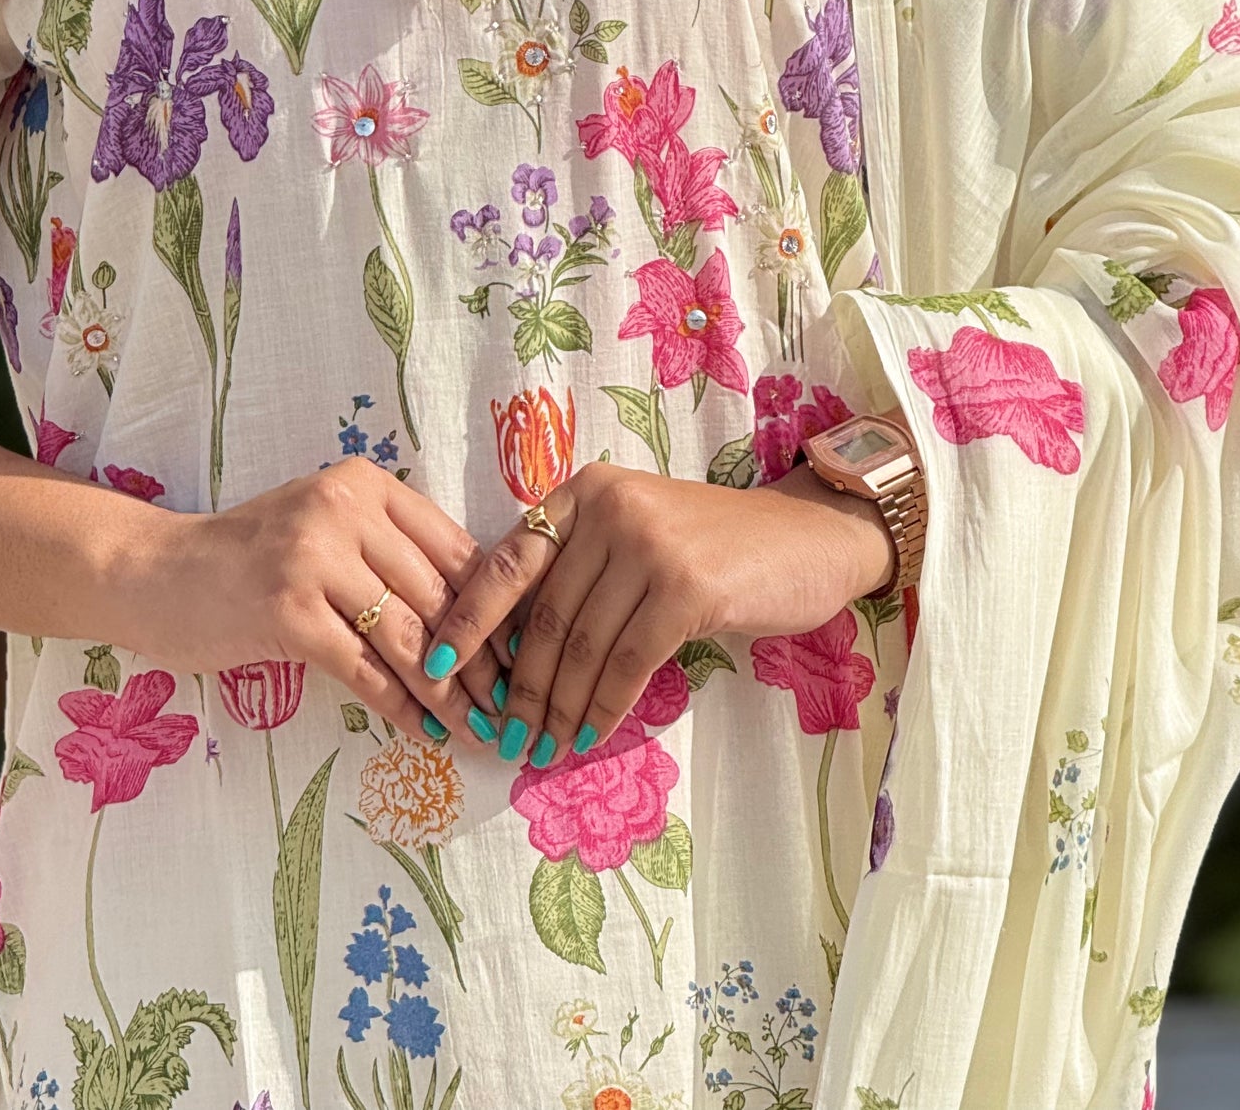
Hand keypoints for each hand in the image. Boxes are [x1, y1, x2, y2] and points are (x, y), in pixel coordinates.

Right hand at [177, 459, 508, 743]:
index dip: (494, 607)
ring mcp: (313, 557)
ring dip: (448, 693)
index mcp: (365, 484)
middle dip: (480, 659)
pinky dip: (400, 706)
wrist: (156, 573)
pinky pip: (363, 668)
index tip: (519, 654)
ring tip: (477, 730)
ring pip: (407, 636)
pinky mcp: (285, 609)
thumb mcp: (325, 531)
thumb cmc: (248, 559)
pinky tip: (423, 733)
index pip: (455, 548)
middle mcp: (344, 508)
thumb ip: (388, 554)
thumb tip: (475, 616)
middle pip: (438, 594)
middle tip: (508, 706)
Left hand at [417, 459, 896, 771]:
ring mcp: (648, 543)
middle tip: (503, 737)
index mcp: (584, 491)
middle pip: (542, 614)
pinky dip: (603, 707)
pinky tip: (591, 735)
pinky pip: (627, 663)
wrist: (805, 540)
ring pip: (581, 645)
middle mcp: (609, 507)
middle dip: (518, 686)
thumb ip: (579, 572)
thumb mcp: (634, 538)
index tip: (435, 670)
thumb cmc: (714, 548)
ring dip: (557, 708)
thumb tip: (509, 654)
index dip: (467, 620)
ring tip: (542, 748)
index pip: (507, 559)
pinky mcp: (686, 586)